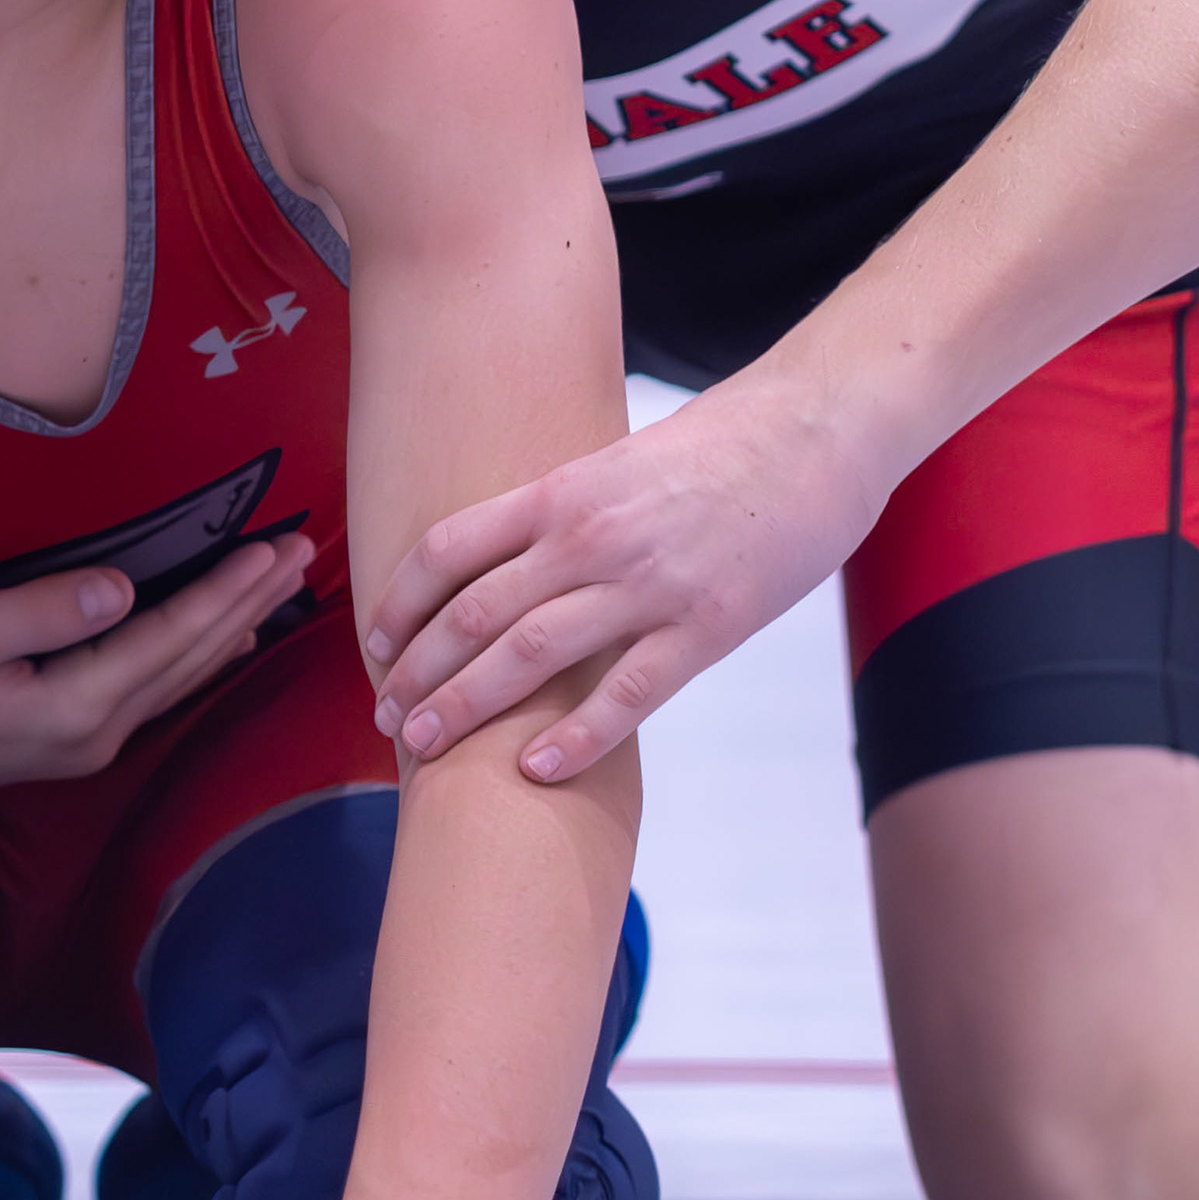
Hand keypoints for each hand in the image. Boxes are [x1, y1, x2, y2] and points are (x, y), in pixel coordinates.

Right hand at [0, 536, 313, 791]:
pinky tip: (216, 643)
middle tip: (303, 552)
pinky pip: (149, 692)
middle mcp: (85, 737)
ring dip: (228, 630)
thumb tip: (121, 592)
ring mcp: (73, 745)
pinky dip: (191, 657)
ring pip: (175, 680)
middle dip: (247, 605)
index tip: (276, 548)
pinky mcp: (55, 739)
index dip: (227, 592)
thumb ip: (37, 613)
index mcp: (66, 708)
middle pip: (187, 660)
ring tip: (277, 588)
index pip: (170, 639)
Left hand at [365, 374, 886, 778]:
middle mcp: (591, 537)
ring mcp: (648, 585)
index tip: (375, 643)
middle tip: (386, 717)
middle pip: (474, 614)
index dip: (399, 602)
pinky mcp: (707, 629)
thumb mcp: (626, 455)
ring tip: (423, 747)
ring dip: (466, 707)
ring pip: (530, 658)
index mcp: (566, 488)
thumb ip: (571, 505)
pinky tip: (533, 771)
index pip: (448, 548)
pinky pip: (624, 696)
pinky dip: (572, 739)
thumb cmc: (729, 437)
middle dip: (418, 672)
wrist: (823, 428)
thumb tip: (520, 552)